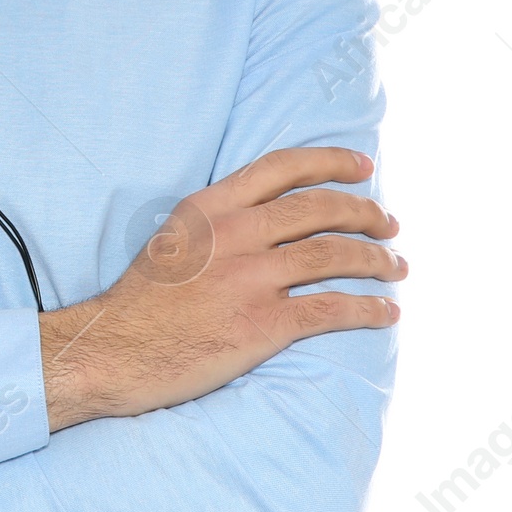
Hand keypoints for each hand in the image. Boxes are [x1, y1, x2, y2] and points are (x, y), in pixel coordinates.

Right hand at [39, 147, 403, 430]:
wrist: (116, 350)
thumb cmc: (143, 300)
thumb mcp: (174, 237)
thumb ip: (217, 220)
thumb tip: (264, 215)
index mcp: (211, 206)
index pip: (282, 166)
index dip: (331, 162)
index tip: (363, 167)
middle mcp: (234, 233)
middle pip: (319, 208)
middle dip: (366, 213)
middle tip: (389, 224)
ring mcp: (249, 278)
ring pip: (333, 255)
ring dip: (376, 260)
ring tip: (396, 267)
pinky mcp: (262, 324)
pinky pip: (331, 309)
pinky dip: (367, 309)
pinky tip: (385, 312)